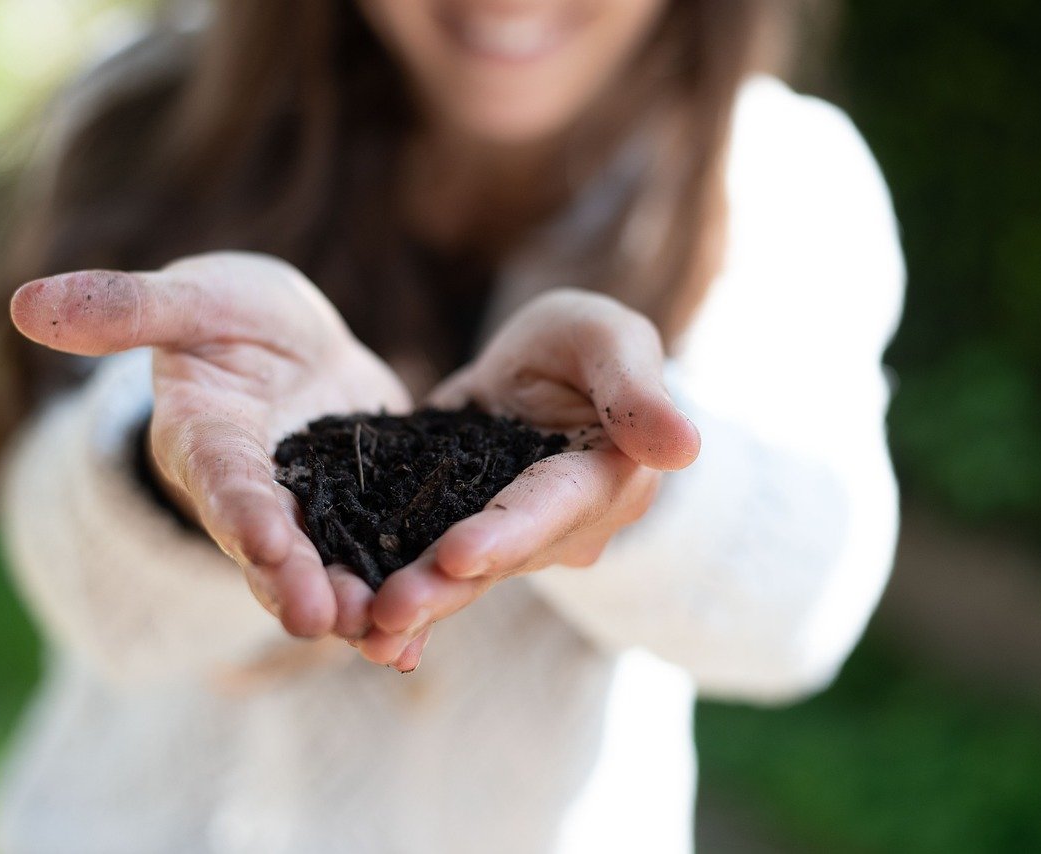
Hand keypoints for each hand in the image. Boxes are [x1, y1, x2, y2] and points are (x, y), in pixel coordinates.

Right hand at [10, 252, 409, 640]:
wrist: (290, 346)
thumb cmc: (230, 315)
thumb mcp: (193, 299)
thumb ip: (129, 307)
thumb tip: (25, 304)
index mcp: (206, 439)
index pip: (220, 477)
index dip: (238, 508)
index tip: (263, 539)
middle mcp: (251, 493)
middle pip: (269, 545)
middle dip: (293, 583)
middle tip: (324, 621)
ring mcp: (308, 510)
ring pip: (325, 569)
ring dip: (352, 607)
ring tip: (387, 641)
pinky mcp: (361, 513)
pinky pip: (377, 560)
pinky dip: (397, 598)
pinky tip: (417, 646)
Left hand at [357, 289, 700, 669]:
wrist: (546, 370)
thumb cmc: (587, 345)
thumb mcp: (610, 339)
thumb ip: (636, 389)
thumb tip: (683, 446)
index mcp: (605, 478)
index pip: (554, 508)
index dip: (509, 533)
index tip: (459, 553)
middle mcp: (563, 527)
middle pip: (502, 558)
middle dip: (446, 586)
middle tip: (389, 611)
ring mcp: (513, 540)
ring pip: (462, 574)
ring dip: (416, 603)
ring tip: (361, 632)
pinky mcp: (464, 534)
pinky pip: (431, 567)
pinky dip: (399, 596)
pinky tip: (356, 634)